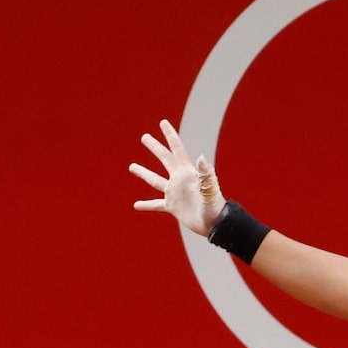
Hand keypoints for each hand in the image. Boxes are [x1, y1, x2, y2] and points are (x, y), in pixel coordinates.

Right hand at [129, 119, 224, 236]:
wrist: (215, 224)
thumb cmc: (215, 207)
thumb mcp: (210, 188)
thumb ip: (205, 173)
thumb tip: (201, 156)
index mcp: (188, 172)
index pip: (177, 149)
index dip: (170, 135)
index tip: (163, 122)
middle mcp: (179, 180)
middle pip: (165, 159)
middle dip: (155, 147)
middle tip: (144, 137)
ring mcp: (175, 193)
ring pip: (155, 180)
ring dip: (144, 173)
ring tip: (131, 166)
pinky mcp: (173, 207)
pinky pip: (156, 205)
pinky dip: (147, 205)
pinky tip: (136, 206)